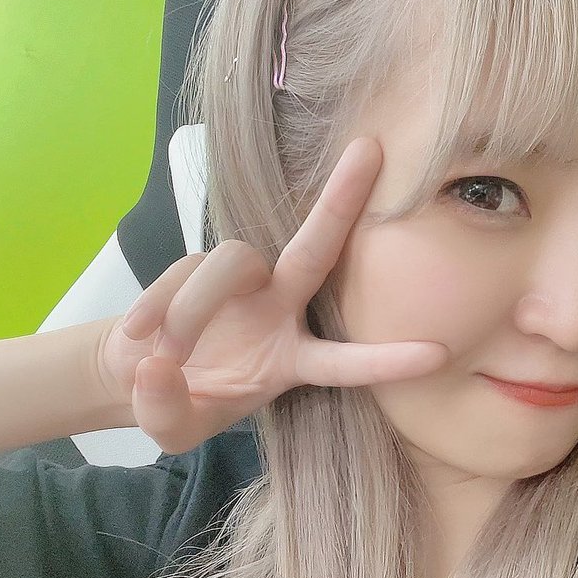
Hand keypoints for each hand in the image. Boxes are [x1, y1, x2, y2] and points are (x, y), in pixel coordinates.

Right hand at [95, 137, 447, 454]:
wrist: (139, 371)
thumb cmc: (180, 401)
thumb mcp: (173, 428)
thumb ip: (168, 411)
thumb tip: (158, 368)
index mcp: (293, 360)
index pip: (346, 362)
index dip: (387, 360)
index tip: (438, 354)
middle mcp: (279, 310)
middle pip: (317, 250)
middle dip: (343, 201)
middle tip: (373, 150)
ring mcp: (241, 283)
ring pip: (231, 263)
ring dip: (195, 308)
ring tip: (166, 354)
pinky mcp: (198, 267)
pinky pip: (182, 274)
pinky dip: (158, 304)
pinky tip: (140, 335)